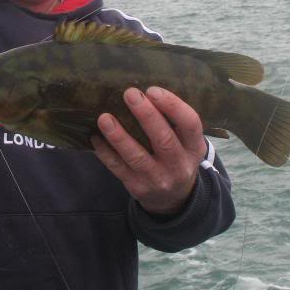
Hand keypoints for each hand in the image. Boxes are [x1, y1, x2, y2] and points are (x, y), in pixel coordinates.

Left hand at [91, 86, 206, 215]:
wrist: (174, 199)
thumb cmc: (176, 157)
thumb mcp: (186, 143)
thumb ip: (173, 122)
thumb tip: (142, 91)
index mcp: (194, 147)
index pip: (190, 124)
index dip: (173, 106)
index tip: (152, 90)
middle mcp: (179, 165)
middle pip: (164, 139)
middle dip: (146, 115)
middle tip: (130, 93)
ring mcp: (157, 179)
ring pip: (137, 156)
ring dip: (119, 136)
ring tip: (104, 118)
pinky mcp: (137, 187)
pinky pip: (118, 168)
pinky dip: (105, 152)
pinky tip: (95, 137)